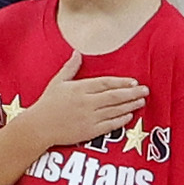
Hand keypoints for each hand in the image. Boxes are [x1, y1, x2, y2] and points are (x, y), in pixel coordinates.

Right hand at [8, 69, 147, 149]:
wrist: (38, 127)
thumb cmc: (47, 104)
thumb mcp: (57, 82)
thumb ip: (70, 67)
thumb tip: (77, 53)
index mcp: (80, 89)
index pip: (106, 83)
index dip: (121, 82)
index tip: (134, 81)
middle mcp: (86, 103)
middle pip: (114, 97)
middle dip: (132, 93)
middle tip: (145, 91)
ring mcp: (89, 118)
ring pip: (115, 110)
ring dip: (130, 106)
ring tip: (141, 101)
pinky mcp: (89, 131)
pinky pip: (109, 125)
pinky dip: (121, 120)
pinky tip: (129, 116)